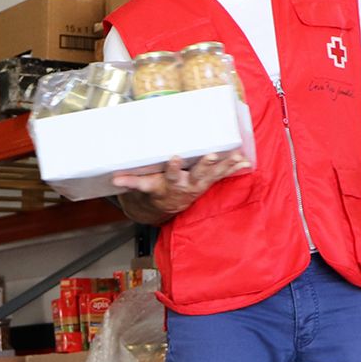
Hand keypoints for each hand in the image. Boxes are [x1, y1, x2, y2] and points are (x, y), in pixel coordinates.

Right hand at [112, 151, 251, 218]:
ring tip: (237, 156)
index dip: (173, 168)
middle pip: (197, 174)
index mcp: (170, 185)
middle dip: (205, 165)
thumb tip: (114, 179)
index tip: (174, 157)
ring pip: (214, 174)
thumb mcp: (145, 187)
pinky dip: (235, 168)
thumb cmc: (156, 190)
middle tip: (212, 155)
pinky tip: (246, 161)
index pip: (170, 176)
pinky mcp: (208, 182)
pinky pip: (223, 175)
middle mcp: (187, 185)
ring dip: (225, 165)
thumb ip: (131, 182)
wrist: (168, 206)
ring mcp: (200, 184)